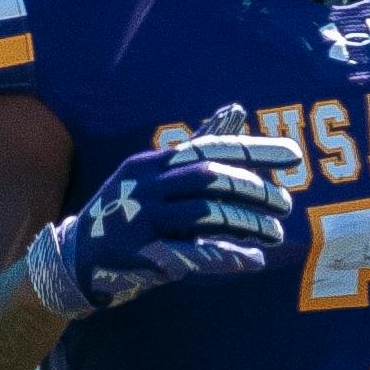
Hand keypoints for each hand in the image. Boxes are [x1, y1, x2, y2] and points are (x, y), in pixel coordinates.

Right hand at [24, 109, 302, 320]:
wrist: (75, 259)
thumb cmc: (126, 214)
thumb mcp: (154, 175)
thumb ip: (196, 145)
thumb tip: (235, 108)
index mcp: (152, 162)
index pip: (211, 148)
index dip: (254, 151)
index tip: (295, 157)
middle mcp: (145, 185)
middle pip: (210, 178)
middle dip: (254, 189)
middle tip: (285, 203)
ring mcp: (141, 219)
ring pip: (206, 214)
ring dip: (247, 223)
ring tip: (275, 233)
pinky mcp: (142, 254)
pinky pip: (193, 253)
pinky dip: (226, 255)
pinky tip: (252, 260)